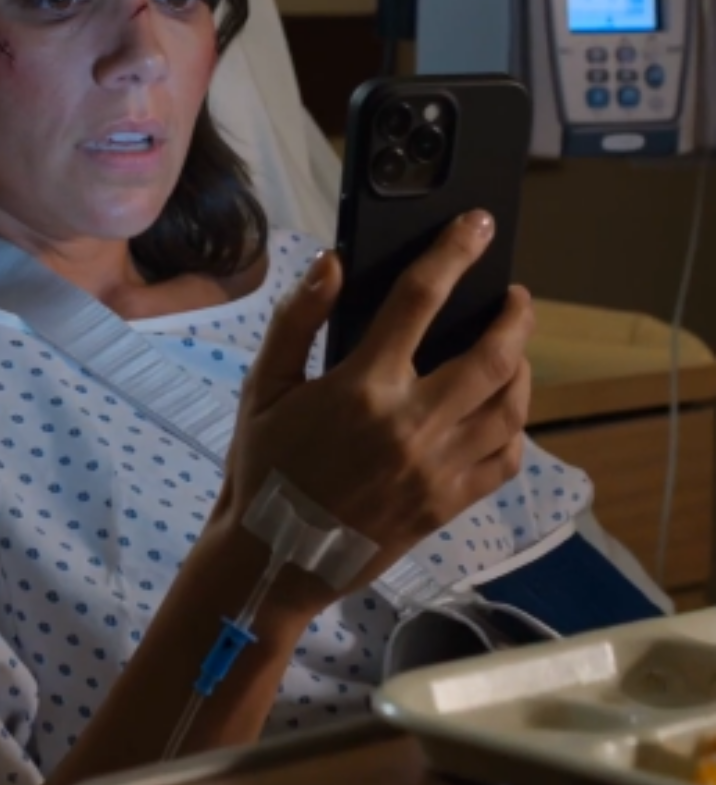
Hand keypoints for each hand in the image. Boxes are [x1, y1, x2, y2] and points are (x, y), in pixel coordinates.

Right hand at [221, 211, 532, 611]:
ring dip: (522, 368)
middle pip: (491, 356)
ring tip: (515, 350)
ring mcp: (437, 467)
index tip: (476, 225)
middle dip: (515, 316)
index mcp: (363, 387)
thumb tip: (332, 263)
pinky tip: (503, 412)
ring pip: (509, 406)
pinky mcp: (448, 504)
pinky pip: (505, 459)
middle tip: (516, 298)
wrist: (272, 559)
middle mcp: (411, 424)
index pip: (420, 300)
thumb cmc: (263, 468)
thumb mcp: (263, 389)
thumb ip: (296, 321)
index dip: (453, 253)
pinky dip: (515, 428)